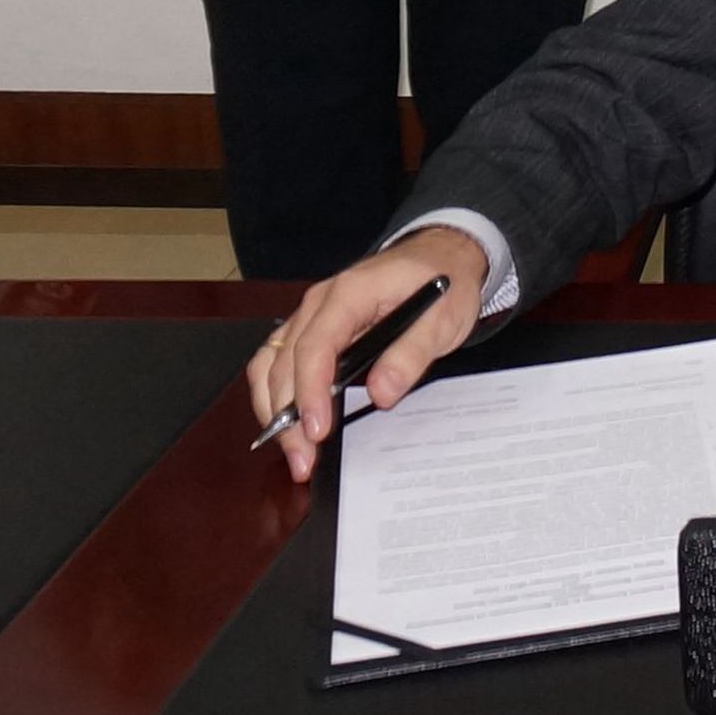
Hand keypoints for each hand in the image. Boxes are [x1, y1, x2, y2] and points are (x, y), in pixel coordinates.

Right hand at [245, 228, 489, 484]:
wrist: (442, 254)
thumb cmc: (444, 282)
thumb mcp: (445, 316)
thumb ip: (412, 353)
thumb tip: (381, 394)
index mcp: (349, 293)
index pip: (315, 347)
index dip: (310, 392)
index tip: (316, 431)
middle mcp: (318, 303)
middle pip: (283, 363)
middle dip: (287, 416)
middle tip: (303, 460)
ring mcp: (309, 315)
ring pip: (270, 365)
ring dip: (275, 411)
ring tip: (295, 452)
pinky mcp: (311, 329)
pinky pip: (277, 363)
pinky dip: (276, 395)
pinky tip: (289, 425)